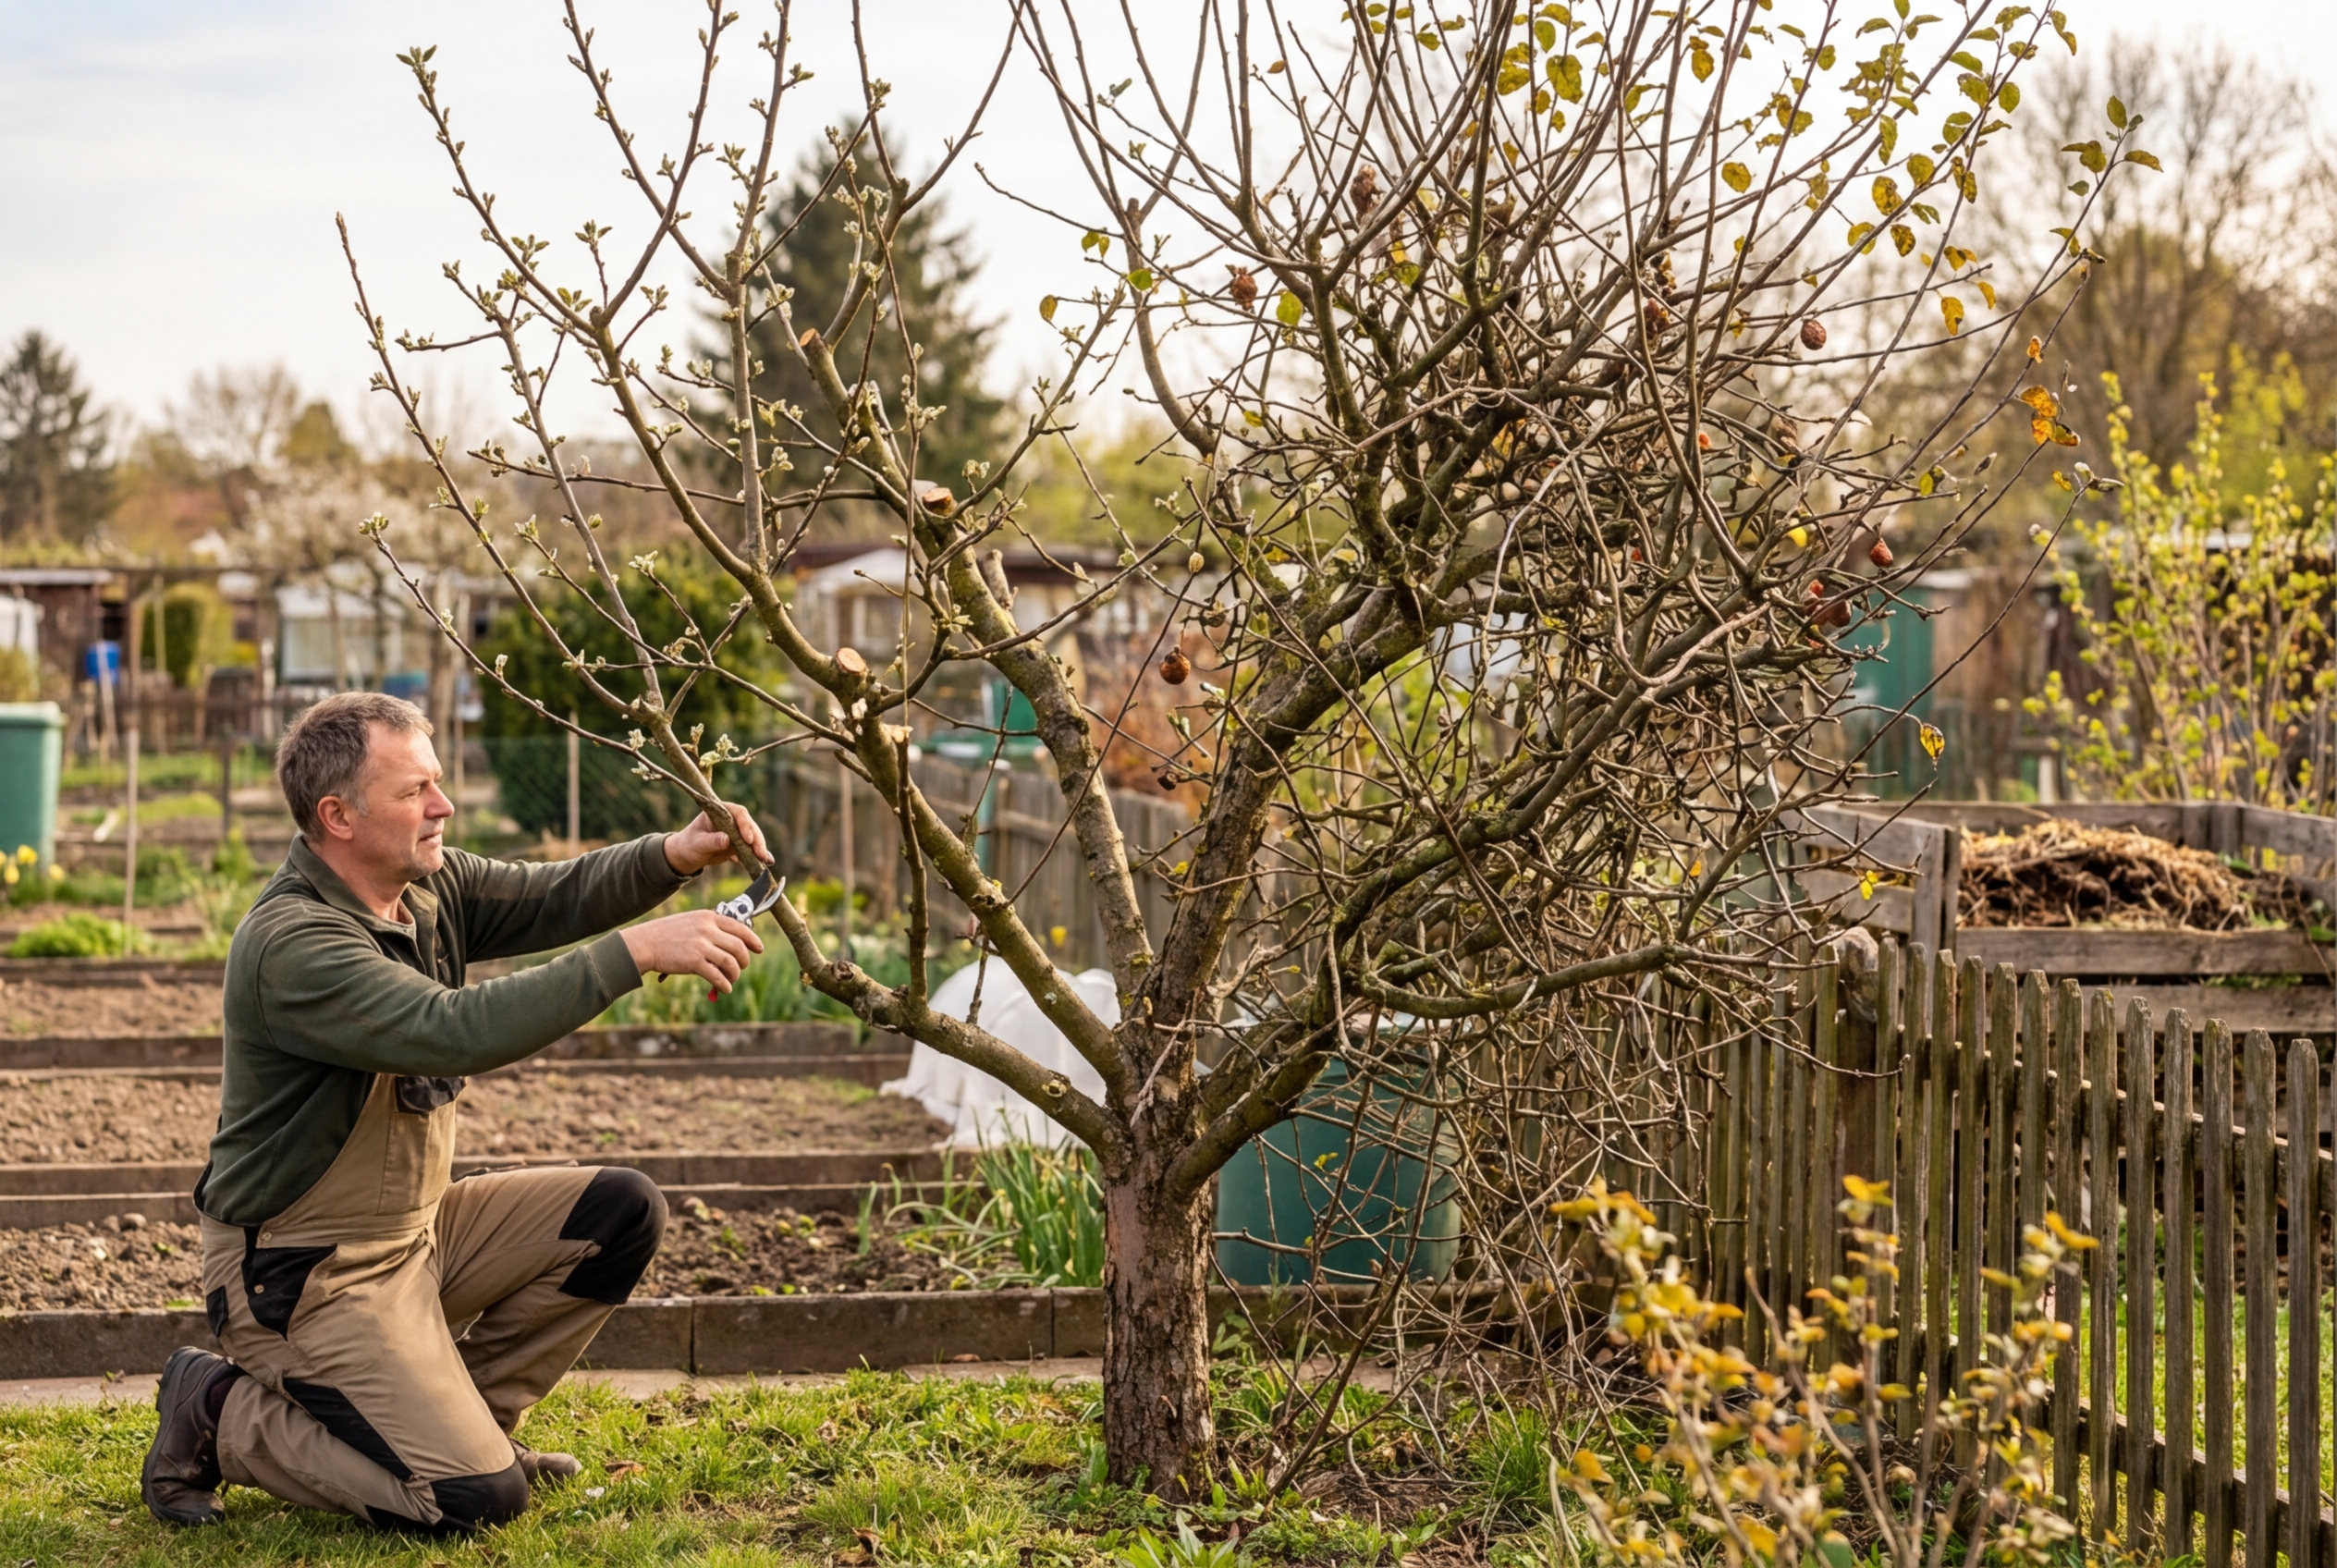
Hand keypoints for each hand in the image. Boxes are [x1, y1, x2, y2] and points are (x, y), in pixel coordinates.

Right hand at [621, 910, 765, 993]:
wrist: (645, 943)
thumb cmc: (667, 934)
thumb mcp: (691, 923)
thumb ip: (710, 929)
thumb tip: (731, 945)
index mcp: (708, 917)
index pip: (740, 927)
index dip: (752, 940)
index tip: (759, 949)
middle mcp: (707, 929)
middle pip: (739, 946)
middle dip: (744, 960)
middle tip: (741, 967)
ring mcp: (701, 945)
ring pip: (731, 962)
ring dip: (735, 974)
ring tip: (731, 979)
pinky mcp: (694, 962)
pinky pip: (718, 976)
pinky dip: (725, 984)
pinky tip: (725, 988)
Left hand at [663, 802, 768, 875]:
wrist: (689, 854)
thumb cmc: (690, 844)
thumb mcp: (698, 843)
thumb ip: (711, 841)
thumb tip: (726, 840)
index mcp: (721, 811)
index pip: (738, 813)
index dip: (745, 825)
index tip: (748, 839)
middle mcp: (732, 819)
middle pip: (750, 826)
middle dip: (757, 840)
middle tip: (760, 854)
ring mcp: (738, 831)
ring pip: (754, 837)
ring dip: (760, 848)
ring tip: (765, 861)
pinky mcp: (740, 843)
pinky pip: (752, 848)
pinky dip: (758, 855)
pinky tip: (766, 863)